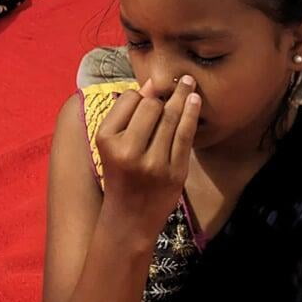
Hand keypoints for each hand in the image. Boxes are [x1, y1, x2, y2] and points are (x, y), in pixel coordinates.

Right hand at [93, 77, 201, 238]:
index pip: (130, 100)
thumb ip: (126, 114)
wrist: (128, 220)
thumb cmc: (118, 175)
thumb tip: (151, 84)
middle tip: (174, 84)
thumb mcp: (109, 145)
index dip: (141, 93)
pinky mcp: (175, 173)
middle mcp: (129, 151)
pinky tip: (194, 100)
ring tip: (187, 81)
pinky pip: (185, 136)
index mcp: (107, 139)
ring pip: (170, 118)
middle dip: (162, 96)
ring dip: (181, 96)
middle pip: (152, 106)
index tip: (148, 93)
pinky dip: (191, 115)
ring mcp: (154, 164)